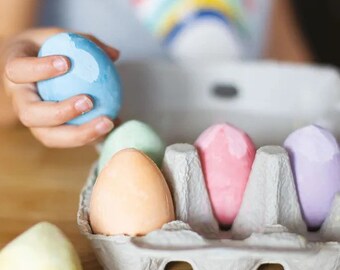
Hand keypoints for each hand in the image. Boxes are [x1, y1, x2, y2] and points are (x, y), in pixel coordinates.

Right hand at [1, 28, 119, 147]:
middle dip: (60, 112)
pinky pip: (69, 140)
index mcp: (16, 73)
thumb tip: (114, 54)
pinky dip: (92, 138)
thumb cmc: (49, 51)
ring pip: (48, 136)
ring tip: (107, 122)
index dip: (39, 69)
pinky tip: (114, 127)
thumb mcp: (61, 38)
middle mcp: (19, 101)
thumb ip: (85, 42)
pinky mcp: (50, 133)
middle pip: (30, 115)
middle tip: (89, 102)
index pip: (18, 71)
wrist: (36, 71)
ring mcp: (34, 122)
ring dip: (79, 133)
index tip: (66, 62)